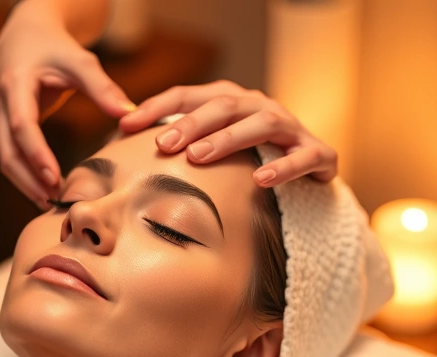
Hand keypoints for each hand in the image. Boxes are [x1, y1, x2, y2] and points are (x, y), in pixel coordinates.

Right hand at [0, 0, 134, 206]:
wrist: (24, 36)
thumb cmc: (54, 46)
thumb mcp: (79, 60)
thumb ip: (102, 87)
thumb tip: (129, 114)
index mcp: (15, 84)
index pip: (21, 126)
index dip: (36, 155)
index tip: (54, 178)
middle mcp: (0, 103)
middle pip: (7, 152)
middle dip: (28, 180)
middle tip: (53, 202)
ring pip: (5, 158)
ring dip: (26, 183)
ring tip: (51, 203)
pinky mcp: (3, 125)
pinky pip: (11, 155)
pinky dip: (26, 175)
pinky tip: (46, 189)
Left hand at [118, 80, 337, 186]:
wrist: (312, 177)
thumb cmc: (248, 162)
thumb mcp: (210, 150)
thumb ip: (173, 146)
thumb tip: (117, 145)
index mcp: (230, 102)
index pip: (189, 95)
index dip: (157, 108)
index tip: (126, 125)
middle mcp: (260, 107)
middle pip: (223, 105)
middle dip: (190, 124)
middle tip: (163, 144)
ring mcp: (292, 128)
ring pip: (261, 123)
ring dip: (227, 139)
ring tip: (199, 157)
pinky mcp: (320, 154)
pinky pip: (303, 157)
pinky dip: (283, 166)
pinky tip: (260, 180)